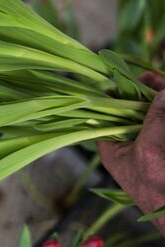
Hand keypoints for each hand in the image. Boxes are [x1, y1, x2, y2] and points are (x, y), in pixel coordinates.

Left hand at [98, 72, 164, 234]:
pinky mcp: (161, 146)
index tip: (130, 75)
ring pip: (152, 114)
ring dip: (158, 100)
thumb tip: (163, 93)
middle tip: (157, 79)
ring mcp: (148, 145)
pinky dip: (164, 111)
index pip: (107, 110)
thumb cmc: (158, 190)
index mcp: (112, 145)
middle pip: (133, 108)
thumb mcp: (151, 150)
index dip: (117, 91)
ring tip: (163, 86)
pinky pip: (161, 123)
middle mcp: (128, 143)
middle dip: (146, 92)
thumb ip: (155, 119)